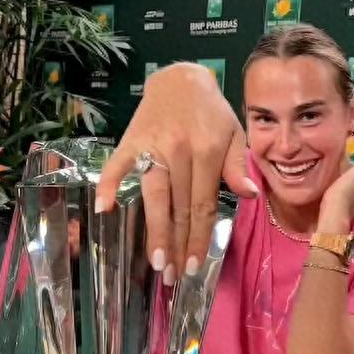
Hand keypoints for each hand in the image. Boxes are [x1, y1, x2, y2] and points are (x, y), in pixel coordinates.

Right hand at [96, 63, 258, 278]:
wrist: (181, 77)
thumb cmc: (212, 111)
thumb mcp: (235, 134)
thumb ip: (237, 166)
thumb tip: (249, 196)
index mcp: (208, 152)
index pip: (203, 205)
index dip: (198, 237)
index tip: (194, 266)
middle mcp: (180, 152)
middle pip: (179, 207)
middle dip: (176, 244)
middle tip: (172, 276)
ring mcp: (153, 146)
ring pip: (153, 195)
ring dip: (153, 229)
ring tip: (154, 260)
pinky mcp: (131, 140)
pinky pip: (118, 165)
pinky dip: (109, 185)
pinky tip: (105, 209)